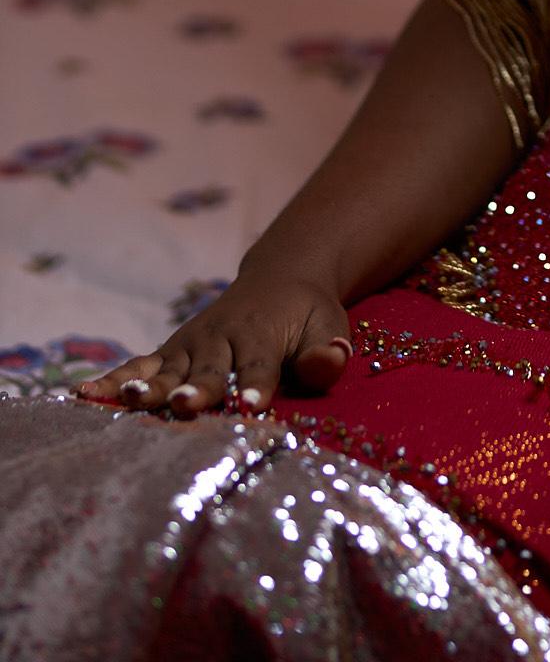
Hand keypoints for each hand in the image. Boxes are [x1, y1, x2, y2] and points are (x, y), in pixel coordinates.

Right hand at [77, 268, 351, 417]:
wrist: (279, 278)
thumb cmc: (307, 314)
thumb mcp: (329, 324)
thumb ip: (328, 349)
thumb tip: (333, 360)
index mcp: (264, 332)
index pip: (262, 363)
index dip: (258, 382)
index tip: (252, 402)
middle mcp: (222, 337)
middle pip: (209, 369)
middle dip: (196, 388)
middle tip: (183, 403)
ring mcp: (191, 344)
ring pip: (168, 369)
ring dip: (148, 386)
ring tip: (127, 401)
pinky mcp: (170, 352)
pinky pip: (140, 365)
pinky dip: (113, 380)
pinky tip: (83, 396)